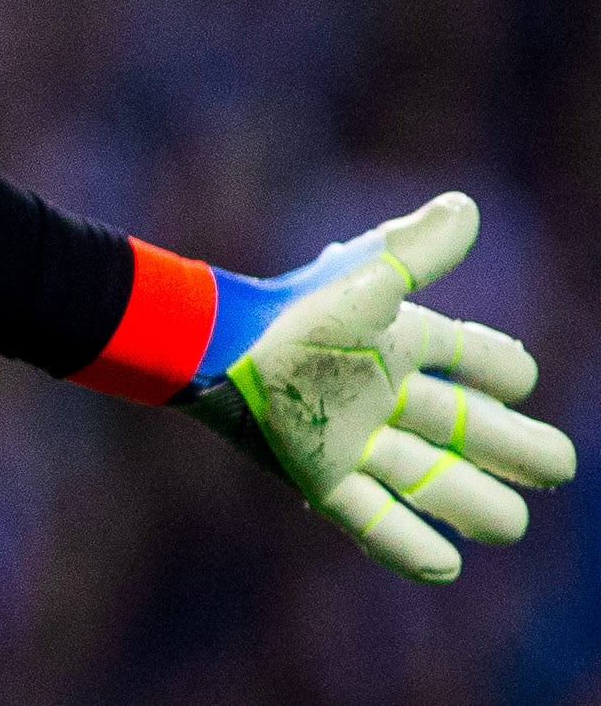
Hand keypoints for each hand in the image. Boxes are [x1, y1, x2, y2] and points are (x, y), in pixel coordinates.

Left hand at [184, 193, 574, 580]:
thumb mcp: (363, 282)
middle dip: (514, 449)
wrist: (216, 348)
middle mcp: (380, 393)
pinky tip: (447, 567)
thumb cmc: (292, 312)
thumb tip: (467, 207)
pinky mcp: (318, 475)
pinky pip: (371, 520)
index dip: (503, 369)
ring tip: (511, 522)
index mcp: (396, 343)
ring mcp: (352, 437)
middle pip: (465, 428)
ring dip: (473, 502)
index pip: (471, 358)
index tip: (521, 378)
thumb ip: (416, 251)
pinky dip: (408, 546)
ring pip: (429, 478)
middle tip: (557, 465)